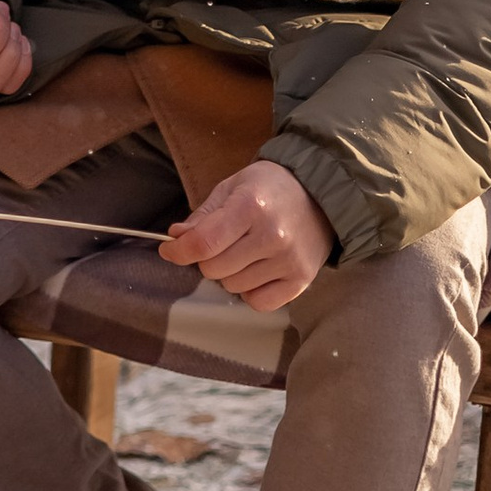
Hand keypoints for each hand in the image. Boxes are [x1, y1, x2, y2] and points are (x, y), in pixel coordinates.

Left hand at [161, 162, 331, 311]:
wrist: (321, 194)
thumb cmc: (269, 188)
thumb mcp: (232, 187)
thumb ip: (203, 216)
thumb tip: (176, 238)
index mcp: (250, 206)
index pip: (204, 243)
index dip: (179, 251)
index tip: (170, 250)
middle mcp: (272, 235)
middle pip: (214, 269)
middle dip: (207, 259)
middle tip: (220, 244)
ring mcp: (289, 260)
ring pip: (234, 287)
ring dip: (230, 274)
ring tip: (245, 253)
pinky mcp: (302, 280)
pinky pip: (260, 303)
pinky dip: (252, 291)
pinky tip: (258, 271)